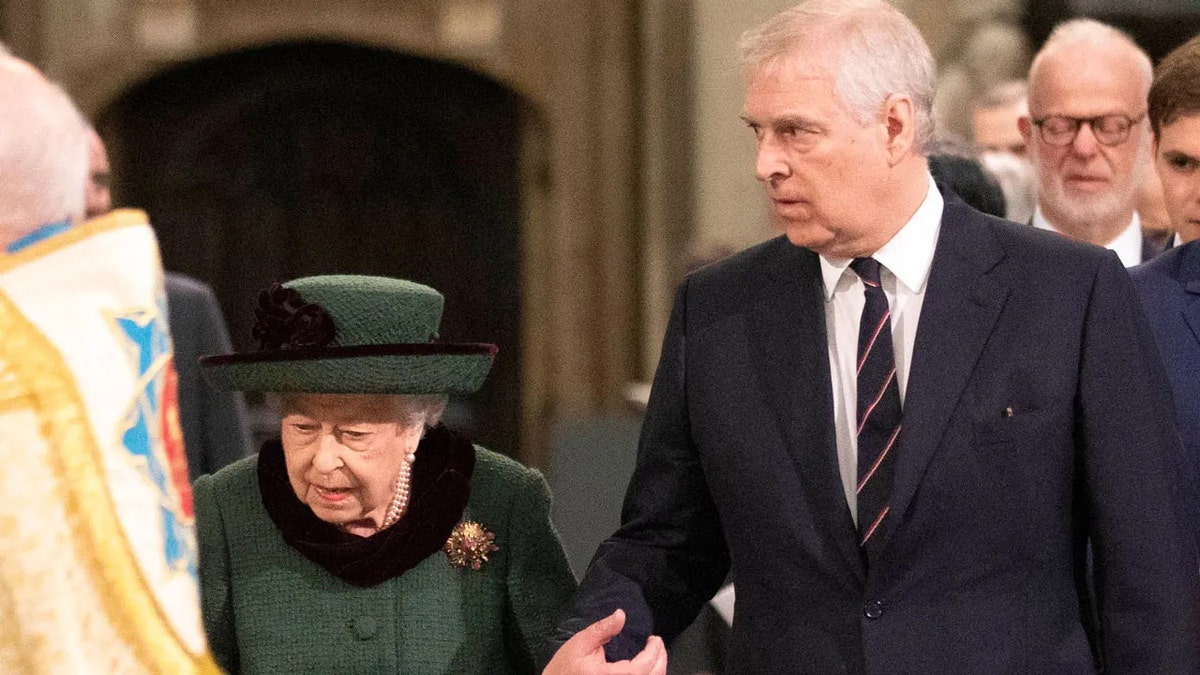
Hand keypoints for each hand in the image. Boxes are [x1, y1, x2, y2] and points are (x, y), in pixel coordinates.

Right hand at [543, 609, 666, 674]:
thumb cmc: (564, 668)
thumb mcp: (580, 643)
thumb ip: (602, 629)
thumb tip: (621, 615)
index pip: (640, 670)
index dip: (653, 653)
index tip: (654, 639)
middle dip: (660, 660)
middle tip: (657, 644)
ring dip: (657, 670)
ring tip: (655, 654)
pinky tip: (647, 669)